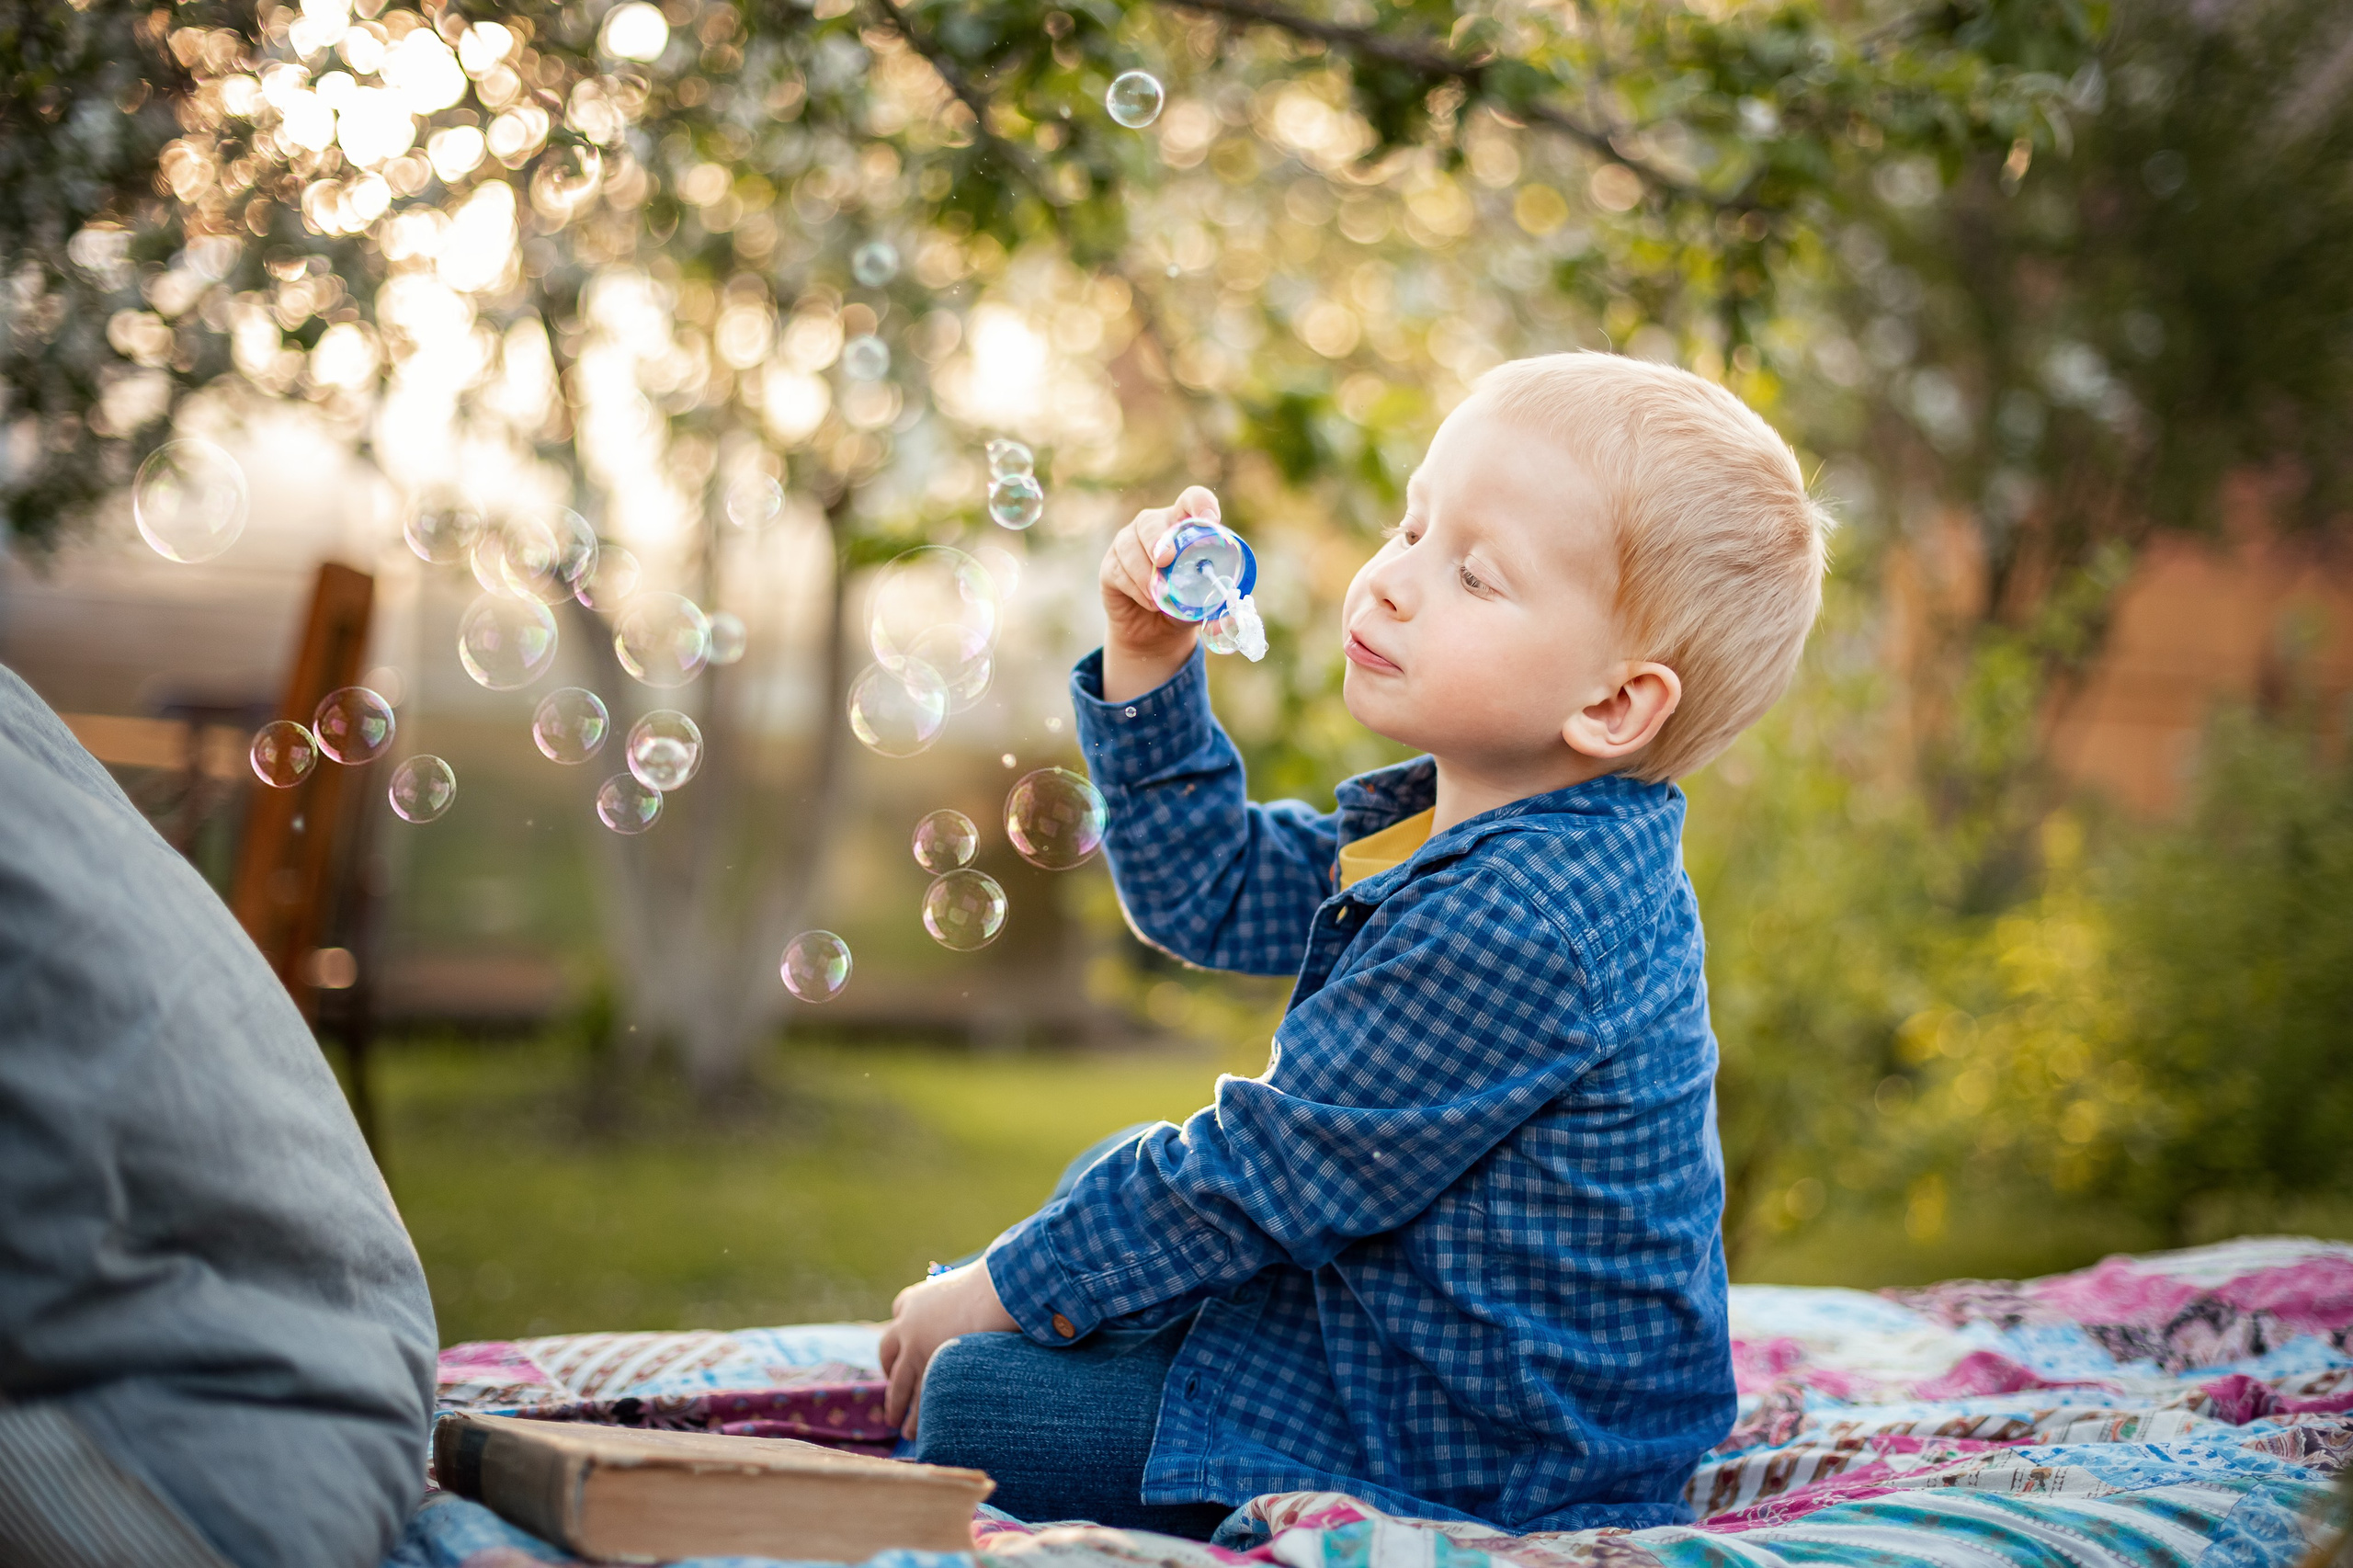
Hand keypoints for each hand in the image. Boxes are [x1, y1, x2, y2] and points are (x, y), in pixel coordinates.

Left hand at [877, 1260, 1017, 1439]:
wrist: (996, 1296)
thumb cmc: (992, 1287)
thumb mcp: (966, 1286)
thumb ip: (959, 1301)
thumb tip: (977, 1306)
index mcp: (914, 1300)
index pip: (900, 1312)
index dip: (904, 1332)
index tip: (906, 1347)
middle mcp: (907, 1326)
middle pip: (888, 1356)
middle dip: (891, 1377)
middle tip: (895, 1395)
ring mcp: (914, 1352)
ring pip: (898, 1387)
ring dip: (898, 1409)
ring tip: (903, 1427)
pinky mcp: (929, 1374)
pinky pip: (917, 1403)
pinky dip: (917, 1420)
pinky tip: (918, 1434)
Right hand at [1101, 485, 1220, 702]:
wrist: (1155, 632)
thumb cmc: (1184, 607)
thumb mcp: (1205, 604)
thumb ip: (1217, 604)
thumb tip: (1231, 614)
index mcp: (1182, 525)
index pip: (1191, 500)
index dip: (1200, 503)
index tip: (1210, 520)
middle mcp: (1153, 528)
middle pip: (1151, 521)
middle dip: (1157, 540)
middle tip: (1167, 560)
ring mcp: (1128, 544)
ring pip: (1129, 546)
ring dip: (1145, 573)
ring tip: (1159, 597)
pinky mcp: (1110, 566)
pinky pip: (1118, 571)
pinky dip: (1135, 588)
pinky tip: (1149, 602)